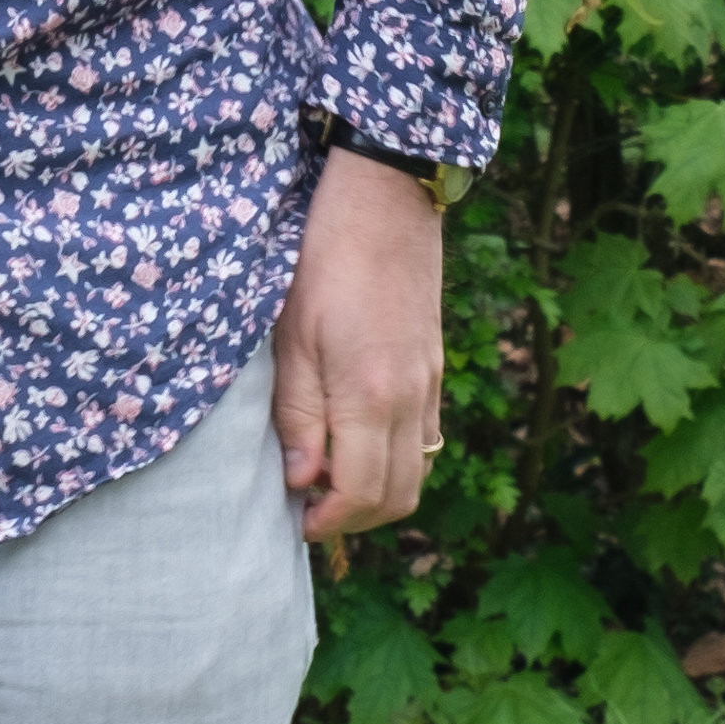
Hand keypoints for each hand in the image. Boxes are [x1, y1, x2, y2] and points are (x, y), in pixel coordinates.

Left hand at [274, 151, 444, 546]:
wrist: (384, 201)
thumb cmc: (323, 261)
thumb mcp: (291, 339)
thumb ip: (298, 416)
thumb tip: (302, 481)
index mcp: (369, 396)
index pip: (360, 492)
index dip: (329, 521)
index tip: (297, 522)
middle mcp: (409, 399)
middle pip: (398, 496)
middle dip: (355, 518)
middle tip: (311, 509)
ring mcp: (428, 384)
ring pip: (419, 472)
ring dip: (378, 493)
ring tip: (332, 478)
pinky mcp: (433, 368)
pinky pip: (427, 438)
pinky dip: (398, 460)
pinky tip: (359, 441)